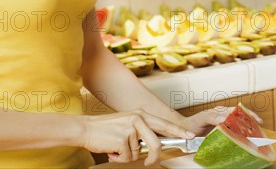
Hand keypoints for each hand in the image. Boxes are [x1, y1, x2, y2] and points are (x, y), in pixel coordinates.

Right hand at [78, 110, 194, 165]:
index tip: (190, 136)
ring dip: (127, 155)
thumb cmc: (107, 129)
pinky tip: (111, 149)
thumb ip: (142, 132)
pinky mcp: (122, 139)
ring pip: (139, 153)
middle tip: (148, 162)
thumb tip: (154, 146)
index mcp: (141, 114)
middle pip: (156, 142)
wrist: (86, 128)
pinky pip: (127, 157)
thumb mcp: (128, 124)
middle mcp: (138, 119)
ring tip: (116, 147)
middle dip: (154, 155)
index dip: (178, 132)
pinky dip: (119, 158)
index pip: (165, 124)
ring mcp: (131, 129)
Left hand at [180, 106, 263, 135]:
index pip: (238, 112)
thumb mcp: (201, 119)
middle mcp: (223, 117)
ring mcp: (222, 126)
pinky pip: (232, 134)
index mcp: (220, 112)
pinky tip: (245, 142)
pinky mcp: (220, 134)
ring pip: (238, 126)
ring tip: (256, 136)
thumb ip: (212, 116)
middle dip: (252, 122)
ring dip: (247, 130)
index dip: (248, 115)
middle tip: (260, 129)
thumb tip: (224, 117)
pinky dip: (240, 137)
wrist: (182, 132)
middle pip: (241, 118)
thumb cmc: (191, 124)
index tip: (257, 121)